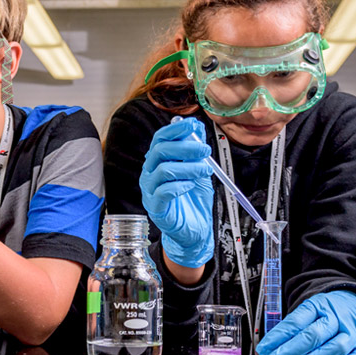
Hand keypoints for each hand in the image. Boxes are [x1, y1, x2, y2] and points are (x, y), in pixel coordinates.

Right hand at [138, 117, 214, 267]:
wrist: (195, 229)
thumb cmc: (193, 199)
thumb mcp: (198, 170)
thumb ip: (196, 150)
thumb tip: (197, 126)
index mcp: (158, 161)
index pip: (160, 138)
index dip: (175, 129)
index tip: (193, 125)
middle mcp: (150, 173)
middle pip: (160, 151)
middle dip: (185, 147)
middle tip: (205, 150)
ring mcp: (150, 190)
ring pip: (163, 171)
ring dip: (188, 167)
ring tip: (205, 171)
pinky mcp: (155, 207)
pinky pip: (164, 192)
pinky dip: (180, 186)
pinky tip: (191, 186)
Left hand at [256, 290, 355, 354]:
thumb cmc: (328, 311)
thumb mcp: (309, 312)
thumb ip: (292, 330)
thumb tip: (270, 349)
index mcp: (319, 305)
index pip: (296, 321)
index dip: (278, 337)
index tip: (264, 349)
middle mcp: (337, 317)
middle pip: (314, 335)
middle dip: (291, 350)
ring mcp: (353, 330)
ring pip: (336, 347)